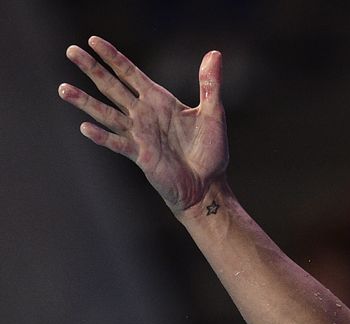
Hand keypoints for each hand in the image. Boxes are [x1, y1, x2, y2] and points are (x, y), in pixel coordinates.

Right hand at [58, 36, 226, 214]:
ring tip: (63, 89)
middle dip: (92, 69)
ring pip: (106, 113)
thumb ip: (210, 85)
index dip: (112, 57)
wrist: (208, 185)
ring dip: (85, 102)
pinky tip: (85, 127)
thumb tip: (214, 53)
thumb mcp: (213, 113)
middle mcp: (143, 114)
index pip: (130, 73)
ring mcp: (139, 134)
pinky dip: (102, 136)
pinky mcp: (140, 155)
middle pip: (111, 87)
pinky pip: (117, 143)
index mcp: (158, 101)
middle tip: (71, 51)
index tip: (92, 40)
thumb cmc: (211, 151)